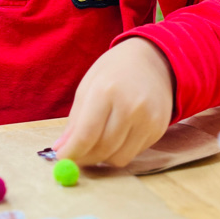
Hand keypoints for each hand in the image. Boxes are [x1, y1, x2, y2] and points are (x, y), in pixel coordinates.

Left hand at [54, 38, 174, 167]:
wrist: (155, 60)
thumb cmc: (115, 72)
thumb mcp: (88, 86)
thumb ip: (75, 120)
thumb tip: (60, 150)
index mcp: (106, 91)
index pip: (86, 134)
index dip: (71, 152)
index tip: (60, 158)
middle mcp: (130, 106)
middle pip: (102, 149)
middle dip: (84, 158)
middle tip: (75, 157)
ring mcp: (148, 119)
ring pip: (118, 158)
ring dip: (102, 158)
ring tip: (96, 144)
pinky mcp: (159, 129)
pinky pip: (134, 153)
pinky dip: (120, 151)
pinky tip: (117, 136)